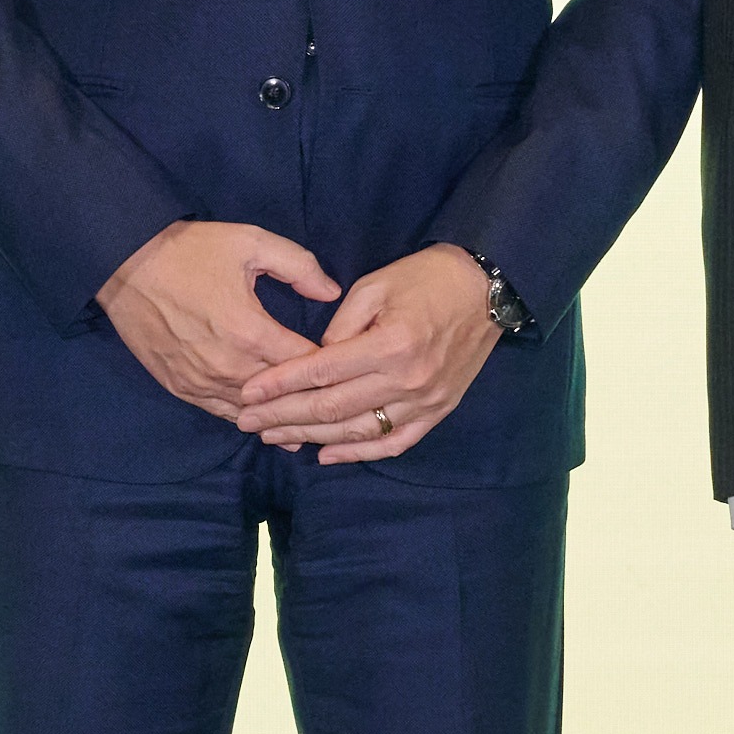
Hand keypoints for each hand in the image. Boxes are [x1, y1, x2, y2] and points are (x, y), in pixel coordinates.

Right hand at [101, 221, 336, 417]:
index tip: (345, 366)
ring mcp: (201, 381)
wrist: (125, 263)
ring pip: (252, 411)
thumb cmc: (191, 250)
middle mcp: (228, 366)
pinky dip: (244, 415)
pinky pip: (220, 412)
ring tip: (308, 421)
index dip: (329, 367)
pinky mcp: (179, 387)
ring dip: (278, 413)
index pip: (306, 365)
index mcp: (251, 332)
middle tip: (334, 400)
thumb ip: (299, 266)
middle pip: (282, 395)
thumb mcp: (251, 242)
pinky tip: (263, 422)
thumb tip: (332, 293)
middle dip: (308, 396)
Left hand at [232, 245, 503, 463]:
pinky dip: (358, 452)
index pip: (321, 372)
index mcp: (389, 344)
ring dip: (311, 437)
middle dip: (284, 416)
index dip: (280, 385)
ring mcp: (424, 402)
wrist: (486, 290)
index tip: (248, 393)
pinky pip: (393, 442)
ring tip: (274, 437)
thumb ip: (340, 325)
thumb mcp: (375, 285)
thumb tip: (315, 359)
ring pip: (357, 431)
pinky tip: (327, 455)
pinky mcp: (437, 412)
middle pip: (332, 408)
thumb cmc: (426, 278)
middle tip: (248, 422)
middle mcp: (406, 380)